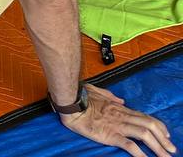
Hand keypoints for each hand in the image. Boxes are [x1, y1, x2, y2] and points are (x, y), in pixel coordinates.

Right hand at [60, 85, 174, 156]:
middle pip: (150, 126)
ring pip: (144, 135)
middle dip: (164, 139)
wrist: (70, 103)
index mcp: (120, 108)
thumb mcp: (97, 91)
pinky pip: (129, 145)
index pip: (145, 117)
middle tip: (172, 150)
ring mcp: (117, 125)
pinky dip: (140, 154)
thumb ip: (110, 96)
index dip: (159, 126)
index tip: (167, 135)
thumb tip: (121, 101)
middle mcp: (122, 116)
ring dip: (158, 147)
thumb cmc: (80, 96)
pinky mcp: (110, 135)